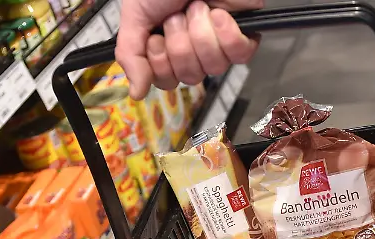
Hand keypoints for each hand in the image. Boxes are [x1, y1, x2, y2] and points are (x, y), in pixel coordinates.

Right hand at [116, 0, 261, 99]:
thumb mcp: (135, 16)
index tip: (155, 37)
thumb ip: (131, 55)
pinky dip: (227, 35)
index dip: (161, 64)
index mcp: (167, 47)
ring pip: (213, 66)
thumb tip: (136, 94)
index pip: (166, 81)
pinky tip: (218, 14)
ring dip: (199, 33)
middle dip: (179, 43)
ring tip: (194, 6)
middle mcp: (194, 49)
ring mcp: (220, 41)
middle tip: (175, 14)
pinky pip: (240, 54)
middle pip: (190, 76)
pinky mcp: (243, 31)